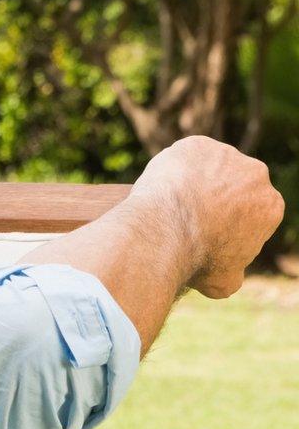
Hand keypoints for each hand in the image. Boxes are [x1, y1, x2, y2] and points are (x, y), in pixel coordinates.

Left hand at [129, 136, 283, 298]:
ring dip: (192, 182)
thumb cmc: (196, 260)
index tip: (206, 235)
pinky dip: (170, 169)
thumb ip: (232, 275)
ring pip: (207, 169)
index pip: (251, 212)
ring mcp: (226, 156)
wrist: (167, 232)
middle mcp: (256, 176)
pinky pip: (182, 157)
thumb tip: (229, 278)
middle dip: (213, 199)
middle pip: (232, 187)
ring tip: (166, 205)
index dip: (228, 224)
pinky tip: (157, 189)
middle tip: (183, 219)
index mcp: (271, 206)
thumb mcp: (223, 282)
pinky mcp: (196, 145)